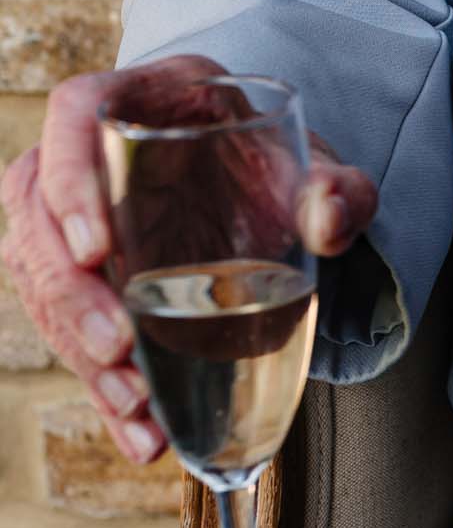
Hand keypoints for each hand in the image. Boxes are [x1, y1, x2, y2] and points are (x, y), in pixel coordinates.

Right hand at [0, 55, 376, 463]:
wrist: (267, 190)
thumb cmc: (282, 164)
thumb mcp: (324, 168)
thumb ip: (339, 191)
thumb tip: (331, 218)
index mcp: (147, 96)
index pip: (80, 110)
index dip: (71, 178)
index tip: (96, 249)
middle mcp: (92, 149)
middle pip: (39, 214)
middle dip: (70, 292)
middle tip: (117, 348)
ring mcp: (71, 215)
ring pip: (41, 280)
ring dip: (78, 349)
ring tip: (135, 403)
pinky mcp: (79, 276)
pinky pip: (69, 328)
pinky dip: (103, 386)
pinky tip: (139, 432)